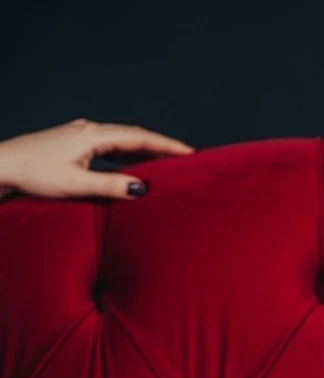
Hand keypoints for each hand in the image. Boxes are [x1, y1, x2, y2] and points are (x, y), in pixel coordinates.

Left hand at [0, 118, 193, 200]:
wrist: (3, 165)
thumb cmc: (34, 174)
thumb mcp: (76, 185)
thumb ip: (111, 186)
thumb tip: (143, 188)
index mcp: (93, 135)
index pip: (140, 137)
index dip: (167, 145)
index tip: (191, 153)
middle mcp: (89, 130)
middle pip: (134, 136)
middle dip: (162, 147)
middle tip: (187, 160)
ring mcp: (80, 135)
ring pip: (122, 142)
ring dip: (145, 152)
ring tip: (167, 165)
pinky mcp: (74, 145)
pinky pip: (109, 148)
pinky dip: (127, 156)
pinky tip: (133, 167)